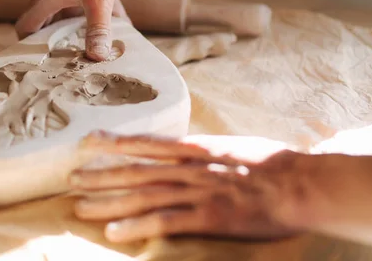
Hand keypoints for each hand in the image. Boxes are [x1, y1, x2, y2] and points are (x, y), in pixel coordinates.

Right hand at [14, 0, 131, 61]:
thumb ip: (97, 29)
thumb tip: (96, 57)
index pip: (25, 27)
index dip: (28, 47)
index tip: (40, 64)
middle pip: (50, 25)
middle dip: (61, 45)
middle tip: (72, 65)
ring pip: (74, 16)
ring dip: (85, 31)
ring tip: (98, 51)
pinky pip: (92, 4)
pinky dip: (104, 16)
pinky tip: (124, 28)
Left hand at [69, 131, 317, 242]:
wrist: (300, 181)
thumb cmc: (270, 163)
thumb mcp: (231, 147)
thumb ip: (202, 151)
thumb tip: (182, 151)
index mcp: (195, 148)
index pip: (146, 143)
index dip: (115, 142)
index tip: (89, 141)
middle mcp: (189, 167)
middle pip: (135, 170)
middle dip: (101, 175)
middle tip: (70, 178)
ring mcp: (197, 191)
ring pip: (143, 194)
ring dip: (108, 200)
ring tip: (79, 206)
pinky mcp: (209, 216)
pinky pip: (166, 221)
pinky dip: (138, 225)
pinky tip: (114, 231)